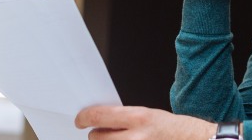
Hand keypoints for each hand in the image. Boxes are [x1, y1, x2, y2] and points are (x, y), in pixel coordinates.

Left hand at [75, 105, 212, 139]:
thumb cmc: (171, 129)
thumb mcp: (148, 114)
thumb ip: (122, 117)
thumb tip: (98, 119)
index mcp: (138, 118)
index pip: (97, 116)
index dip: (84, 118)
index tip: (80, 120)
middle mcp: (135, 138)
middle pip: (96, 137)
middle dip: (97, 134)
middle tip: (104, 132)